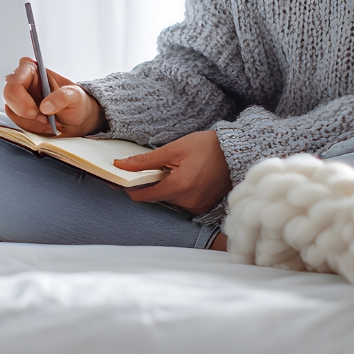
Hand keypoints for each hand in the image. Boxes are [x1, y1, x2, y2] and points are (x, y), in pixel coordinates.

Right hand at [2, 57, 104, 137]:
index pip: (14, 78)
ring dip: (31, 122)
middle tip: (44, 119)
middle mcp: (23, 83)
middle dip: (25, 112)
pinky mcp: (20, 114)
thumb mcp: (75, 96)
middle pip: (9, 95)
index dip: (21, 96)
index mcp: (33, 71)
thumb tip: (45, 106)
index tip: (37, 110)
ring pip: (12, 111)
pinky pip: (17, 123)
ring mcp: (19, 99)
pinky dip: (32, 129)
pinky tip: (45, 127)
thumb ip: (62, 97)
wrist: (78, 119)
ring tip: (49, 123)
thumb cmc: (76, 101)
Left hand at [114, 130, 231, 215]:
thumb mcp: (174, 148)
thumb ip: (146, 160)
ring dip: (163, 187)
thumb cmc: (208, 146)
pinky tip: (182, 176)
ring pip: (168, 199)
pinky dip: (176, 190)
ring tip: (171, 169)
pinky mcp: (203, 206)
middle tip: (147, 168)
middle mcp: (188, 202)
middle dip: (148, 184)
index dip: (128, 187)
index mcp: (179, 187)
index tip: (118, 180)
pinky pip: (181, 201)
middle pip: (155, 198)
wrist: (236, 151)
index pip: (142, 196)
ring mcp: (197, 207)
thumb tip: (121, 165)